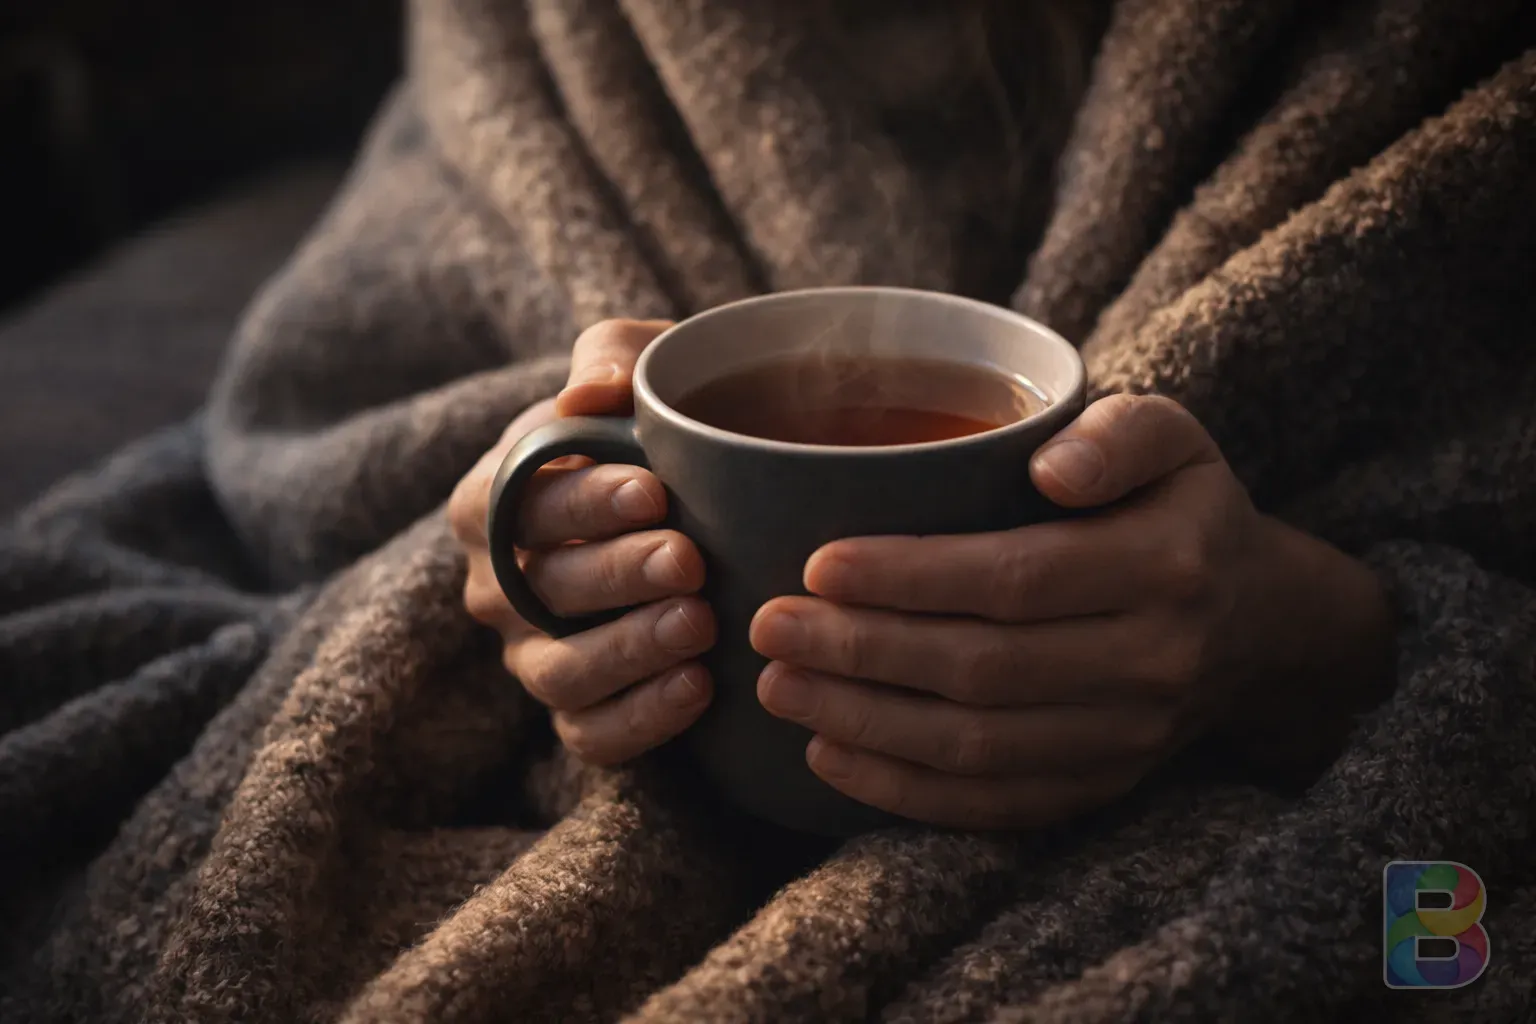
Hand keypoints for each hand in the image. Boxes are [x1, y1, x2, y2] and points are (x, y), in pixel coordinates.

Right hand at [450, 320, 715, 764]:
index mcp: (492, 498)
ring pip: (561, 671)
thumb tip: (588, 391)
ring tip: (700, 623)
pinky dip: (641, 717)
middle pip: (543, 589)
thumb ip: (611, 358)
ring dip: (629, 650)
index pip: (520, 504)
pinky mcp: (577, 712)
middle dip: (617, 574)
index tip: (654, 490)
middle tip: (689, 558)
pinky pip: (591, 733)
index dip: (583, 501)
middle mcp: (497, 586)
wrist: (704, 498)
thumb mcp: (640, 366)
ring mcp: (532, 655)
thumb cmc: (659, 424)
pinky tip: (700, 686)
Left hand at [751, 394, 1393, 829]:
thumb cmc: (1183, 511)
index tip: (817, 565)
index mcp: (1165, 566)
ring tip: (778, 686)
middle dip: (861, 652)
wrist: (1261, 627)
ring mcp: (1127, 740)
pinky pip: (993, 805)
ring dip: (864, 722)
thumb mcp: (1175, 438)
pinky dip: (903, 791)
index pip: (1017, 579)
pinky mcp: (1101, 788)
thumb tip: (1045, 468)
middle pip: (982, 670)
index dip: (910, 578)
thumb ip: (1119, 434)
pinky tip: (828, 755)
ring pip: (977, 747)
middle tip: (767, 628)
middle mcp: (1152, 663)